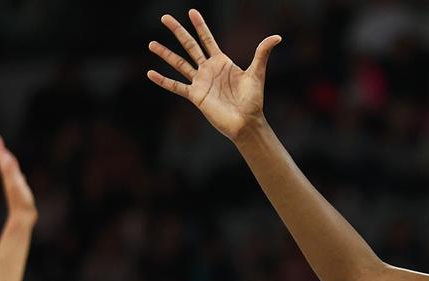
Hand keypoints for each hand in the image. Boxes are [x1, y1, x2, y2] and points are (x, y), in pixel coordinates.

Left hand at [0, 136, 34, 224]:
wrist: (22, 217)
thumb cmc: (21, 201)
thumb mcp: (16, 184)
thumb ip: (11, 171)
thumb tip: (6, 157)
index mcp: (8, 176)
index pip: (2, 160)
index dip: (0, 149)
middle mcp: (9, 179)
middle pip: (3, 163)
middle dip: (1, 152)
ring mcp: (14, 185)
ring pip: (9, 170)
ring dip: (8, 161)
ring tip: (8, 155)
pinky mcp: (20, 191)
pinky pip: (17, 179)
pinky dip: (17, 174)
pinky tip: (20, 174)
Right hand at [146, 9, 281, 141]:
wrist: (246, 122)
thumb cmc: (253, 100)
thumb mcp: (257, 73)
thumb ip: (262, 53)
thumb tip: (277, 37)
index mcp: (222, 62)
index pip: (208, 39)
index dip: (200, 26)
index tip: (192, 11)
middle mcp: (208, 70)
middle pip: (190, 46)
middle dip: (178, 31)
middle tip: (164, 17)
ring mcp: (200, 82)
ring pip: (179, 64)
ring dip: (165, 54)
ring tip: (151, 43)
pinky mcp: (195, 96)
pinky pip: (176, 86)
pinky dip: (163, 80)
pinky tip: (150, 73)